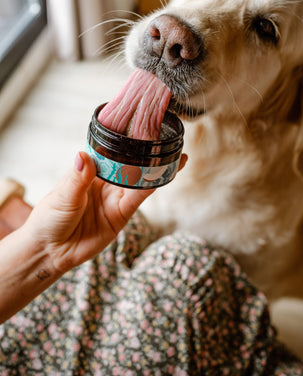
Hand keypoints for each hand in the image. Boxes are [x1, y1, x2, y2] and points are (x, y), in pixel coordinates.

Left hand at [24, 151, 186, 273]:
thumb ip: (77, 179)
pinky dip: (149, 188)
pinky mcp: (120, 216)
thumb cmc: (49, 219)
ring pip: (138, 181)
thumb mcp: (62, 196)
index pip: (111, 152)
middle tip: (165, 140)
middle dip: (147, 154)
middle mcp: (105, 184)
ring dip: (155, 170)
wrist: (49, 251)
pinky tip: (162, 177)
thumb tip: (82, 156)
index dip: (126, 142)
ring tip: (175, 158)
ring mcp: (114, 199)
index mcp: (90, 172)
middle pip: (130, 165)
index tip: (140, 128)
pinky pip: (136, 200)